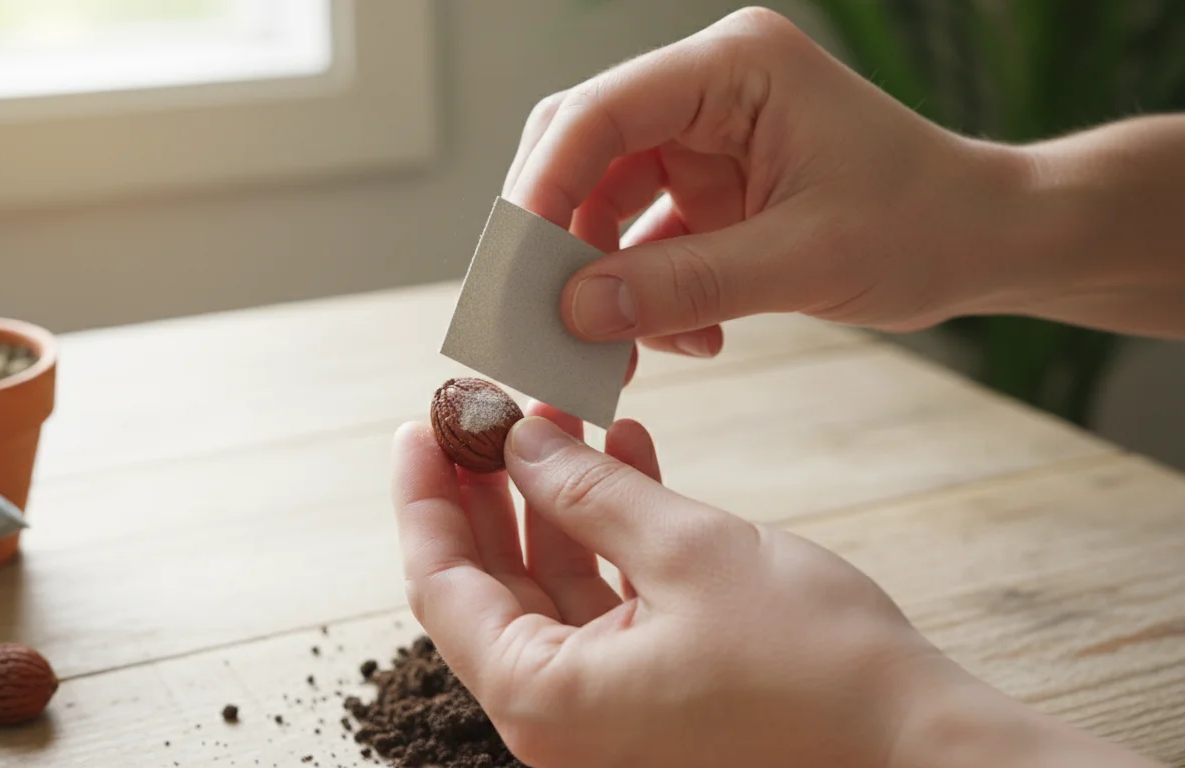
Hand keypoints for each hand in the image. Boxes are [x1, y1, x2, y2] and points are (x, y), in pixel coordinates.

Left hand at [393, 402, 942, 767]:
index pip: (442, 586)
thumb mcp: (685, 550)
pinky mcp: (656, 690)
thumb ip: (589, 490)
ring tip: (562, 415)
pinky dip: (611, 531)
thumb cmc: (813, 663)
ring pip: (551, 583)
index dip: (427, 496)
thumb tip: (521, 442)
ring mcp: (609, 708)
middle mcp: (562, 717)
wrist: (917, 740)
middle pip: (490, 584)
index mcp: (545, 699)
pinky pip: (607, 599)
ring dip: (557, 497)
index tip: (421, 424)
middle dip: (490, 488)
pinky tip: (627, 454)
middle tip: (486, 411)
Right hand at [502, 7, 1027, 355]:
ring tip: (613, 353)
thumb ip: (684, 286)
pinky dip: (645, 293)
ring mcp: (707, 138)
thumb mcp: (802, 261)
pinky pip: (645, 238)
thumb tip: (573, 313)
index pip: (600, 112)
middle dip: (558, 238)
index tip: (510, 269)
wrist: (988, 240)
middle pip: (584, 150)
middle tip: (535, 314)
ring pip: (605, 201)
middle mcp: (709, 91)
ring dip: (600, 279)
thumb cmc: (924, 225)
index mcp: (734, 69)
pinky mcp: (712, 187)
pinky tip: (681, 342)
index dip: (541, 188)